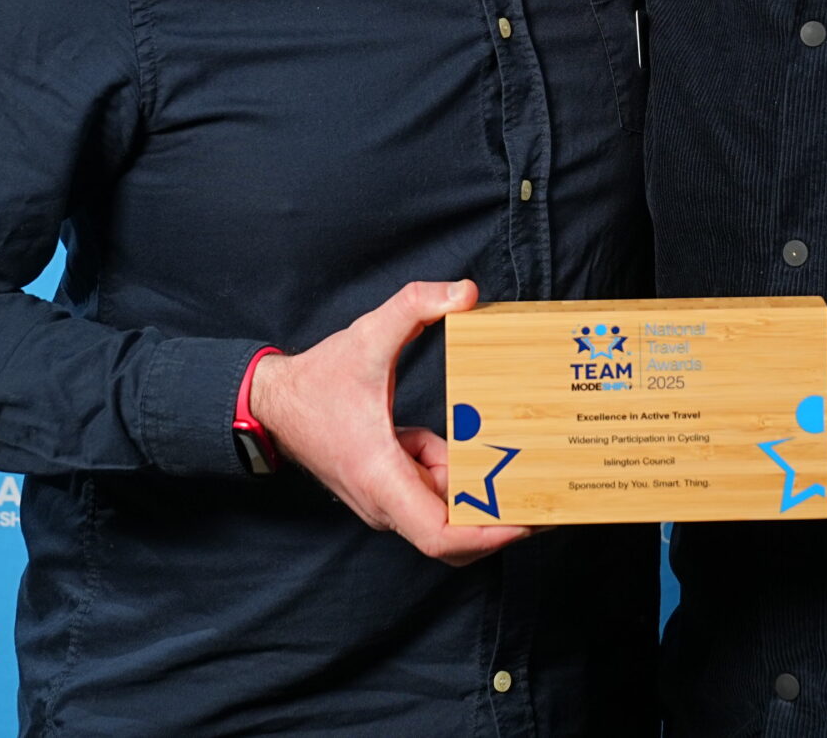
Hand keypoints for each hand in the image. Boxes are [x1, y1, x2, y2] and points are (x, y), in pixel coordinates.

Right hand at [247, 279, 530, 564]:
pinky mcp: (389, 493)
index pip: (440, 536)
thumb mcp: (368, 334)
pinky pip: (435, 493)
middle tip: (552, 498)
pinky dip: (456, 469)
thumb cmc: (317, 379)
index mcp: (381, 477)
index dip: (488, 535)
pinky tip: (467, 440)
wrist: (274, 404)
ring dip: (478, 484)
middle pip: (454, 535)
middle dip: (502, 518)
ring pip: (447, 510)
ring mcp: (386, 502)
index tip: (528, 522)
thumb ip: (416, 305)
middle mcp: (385, 503)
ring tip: (526, 460)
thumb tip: (467, 291)